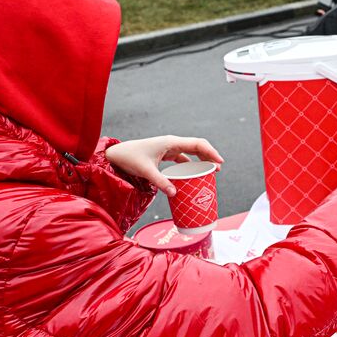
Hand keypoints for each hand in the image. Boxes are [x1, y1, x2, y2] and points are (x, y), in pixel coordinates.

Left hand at [106, 136, 223, 196]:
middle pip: (197, 147)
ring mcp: (169, 148)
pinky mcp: (165, 154)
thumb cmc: (130, 158)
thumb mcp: (146, 171)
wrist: (116, 154)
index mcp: (171, 142)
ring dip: (201, 160)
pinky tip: (193, 174)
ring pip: (191, 152)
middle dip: (209, 157)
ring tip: (210, 172)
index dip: (211, 152)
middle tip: (218, 170)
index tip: (220, 163)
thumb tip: (175, 194)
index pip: (197, 144)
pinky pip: (183, 158)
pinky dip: (190, 165)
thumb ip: (161, 182)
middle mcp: (172, 143)